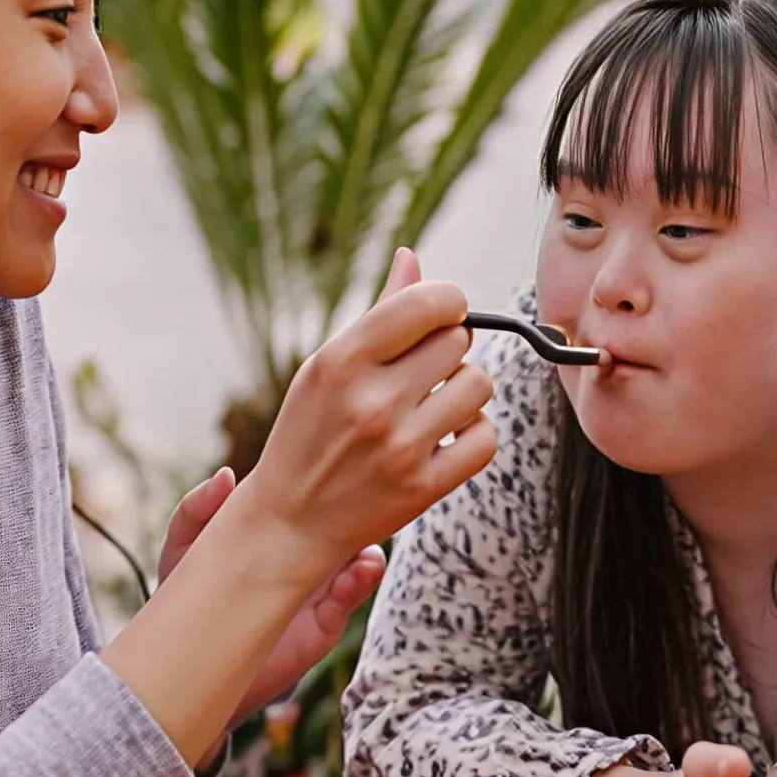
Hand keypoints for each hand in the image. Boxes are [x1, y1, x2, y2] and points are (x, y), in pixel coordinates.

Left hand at [159, 467, 384, 732]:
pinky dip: (360, 583)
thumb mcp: (182, 548)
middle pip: (344, 522)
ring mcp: (318, 586)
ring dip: (367, 546)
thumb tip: (226, 474)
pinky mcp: (323, 623)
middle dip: (360, 506)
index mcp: (276, 527)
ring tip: (364, 544)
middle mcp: (304, 552)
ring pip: (358, 558)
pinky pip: (350, 599)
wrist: (189, 661)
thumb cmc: (184, 594)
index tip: (335, 458)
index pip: (309, 493)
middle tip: (364, 495)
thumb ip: (195, 510)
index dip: (323, 475)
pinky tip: (358, 572)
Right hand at [238, 247, 497, 578]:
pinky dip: (472, 435)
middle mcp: (372, 402)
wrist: (290, 520)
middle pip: (458, 342)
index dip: (447, 301)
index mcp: (342, 361)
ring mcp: (400, 447)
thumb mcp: (327, 366)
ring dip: (463, 392)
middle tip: (422, 372)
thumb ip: (378, 313)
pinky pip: (486, 438)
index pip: (427, 304)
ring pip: (479, 386)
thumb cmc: (309, 432)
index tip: (442, 313)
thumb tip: (411, 257)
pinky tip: (442, 438)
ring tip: (431, 406)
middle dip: (448, 350)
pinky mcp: (423, 487)